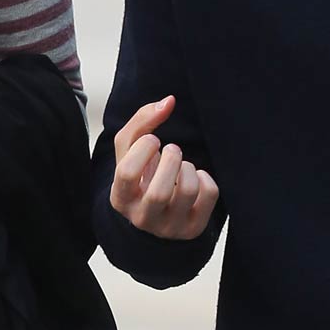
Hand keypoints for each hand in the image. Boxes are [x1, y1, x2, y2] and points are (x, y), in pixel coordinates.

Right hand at [109, 95, 219, 240]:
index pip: (127, 173)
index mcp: (120, 199)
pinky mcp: (193, 228)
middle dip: (171, 159)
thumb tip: (169, 101)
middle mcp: (143, 219)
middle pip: (159, 192)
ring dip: (188, 167)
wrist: (155, 216)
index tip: (152, 141)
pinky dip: (206, 178)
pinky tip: (196, 178)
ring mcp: (169, 227)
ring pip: (186, 192)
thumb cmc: (140, 176)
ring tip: (183, 165)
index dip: (143, 148)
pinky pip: (209, 195)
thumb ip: (141, 121)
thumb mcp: (129, 152)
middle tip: (173, 150)